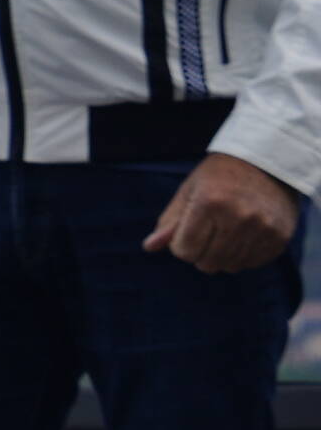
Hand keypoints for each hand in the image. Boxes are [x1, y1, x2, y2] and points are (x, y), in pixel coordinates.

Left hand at [145, 150, 302, 274]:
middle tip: (206, 232)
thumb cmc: (218, 177)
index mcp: (209, 203)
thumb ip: (170, 222)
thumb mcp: (189, 192)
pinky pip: (253, 263)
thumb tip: (149, 247)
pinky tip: (243, 236)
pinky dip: (243, 256)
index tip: (187, 230)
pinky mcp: (280, 236)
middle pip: (207, 263)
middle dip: (200, 253)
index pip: (185, 250)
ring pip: (230, 266)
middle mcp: (239, 217)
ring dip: (221, 256)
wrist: (266, 163)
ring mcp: (263, 228)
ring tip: (224, 233)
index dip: (181, 245)